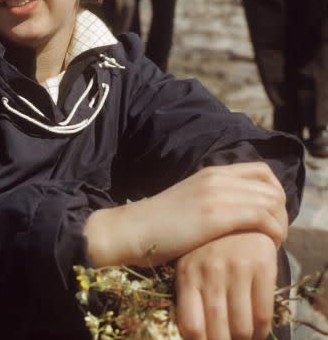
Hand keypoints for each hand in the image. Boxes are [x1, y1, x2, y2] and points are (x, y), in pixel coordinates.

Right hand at [84, 162, 286, 266]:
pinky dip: (273, 233)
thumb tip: (239, 210)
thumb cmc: (159, 224)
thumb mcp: (190, 201)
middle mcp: (218, 177)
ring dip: (280, 224)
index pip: (262, 171)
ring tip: (270, 242)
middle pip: (272, 186)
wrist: (134, 229)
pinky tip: (264, 246)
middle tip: (272, 233)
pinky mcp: (217, 214)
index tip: (269, 216)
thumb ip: (214, 197)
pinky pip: (264, 218)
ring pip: (272, 201)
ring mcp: (218, 193)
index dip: (274, 193)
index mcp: (211, 171)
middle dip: (281, 211)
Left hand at [176, 232, 276, 339]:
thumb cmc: (208, 247)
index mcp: (187, 273)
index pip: (190, 326)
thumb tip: (193, 336)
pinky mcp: (262, 264)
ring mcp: (236, 267)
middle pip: (216, 331)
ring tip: (241, 339)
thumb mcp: (190, 265)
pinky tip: (257, 331)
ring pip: (241, 328)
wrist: (236, 214)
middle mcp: (210, 270)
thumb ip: (189, 296)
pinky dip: (261, 331)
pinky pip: (263, 313)